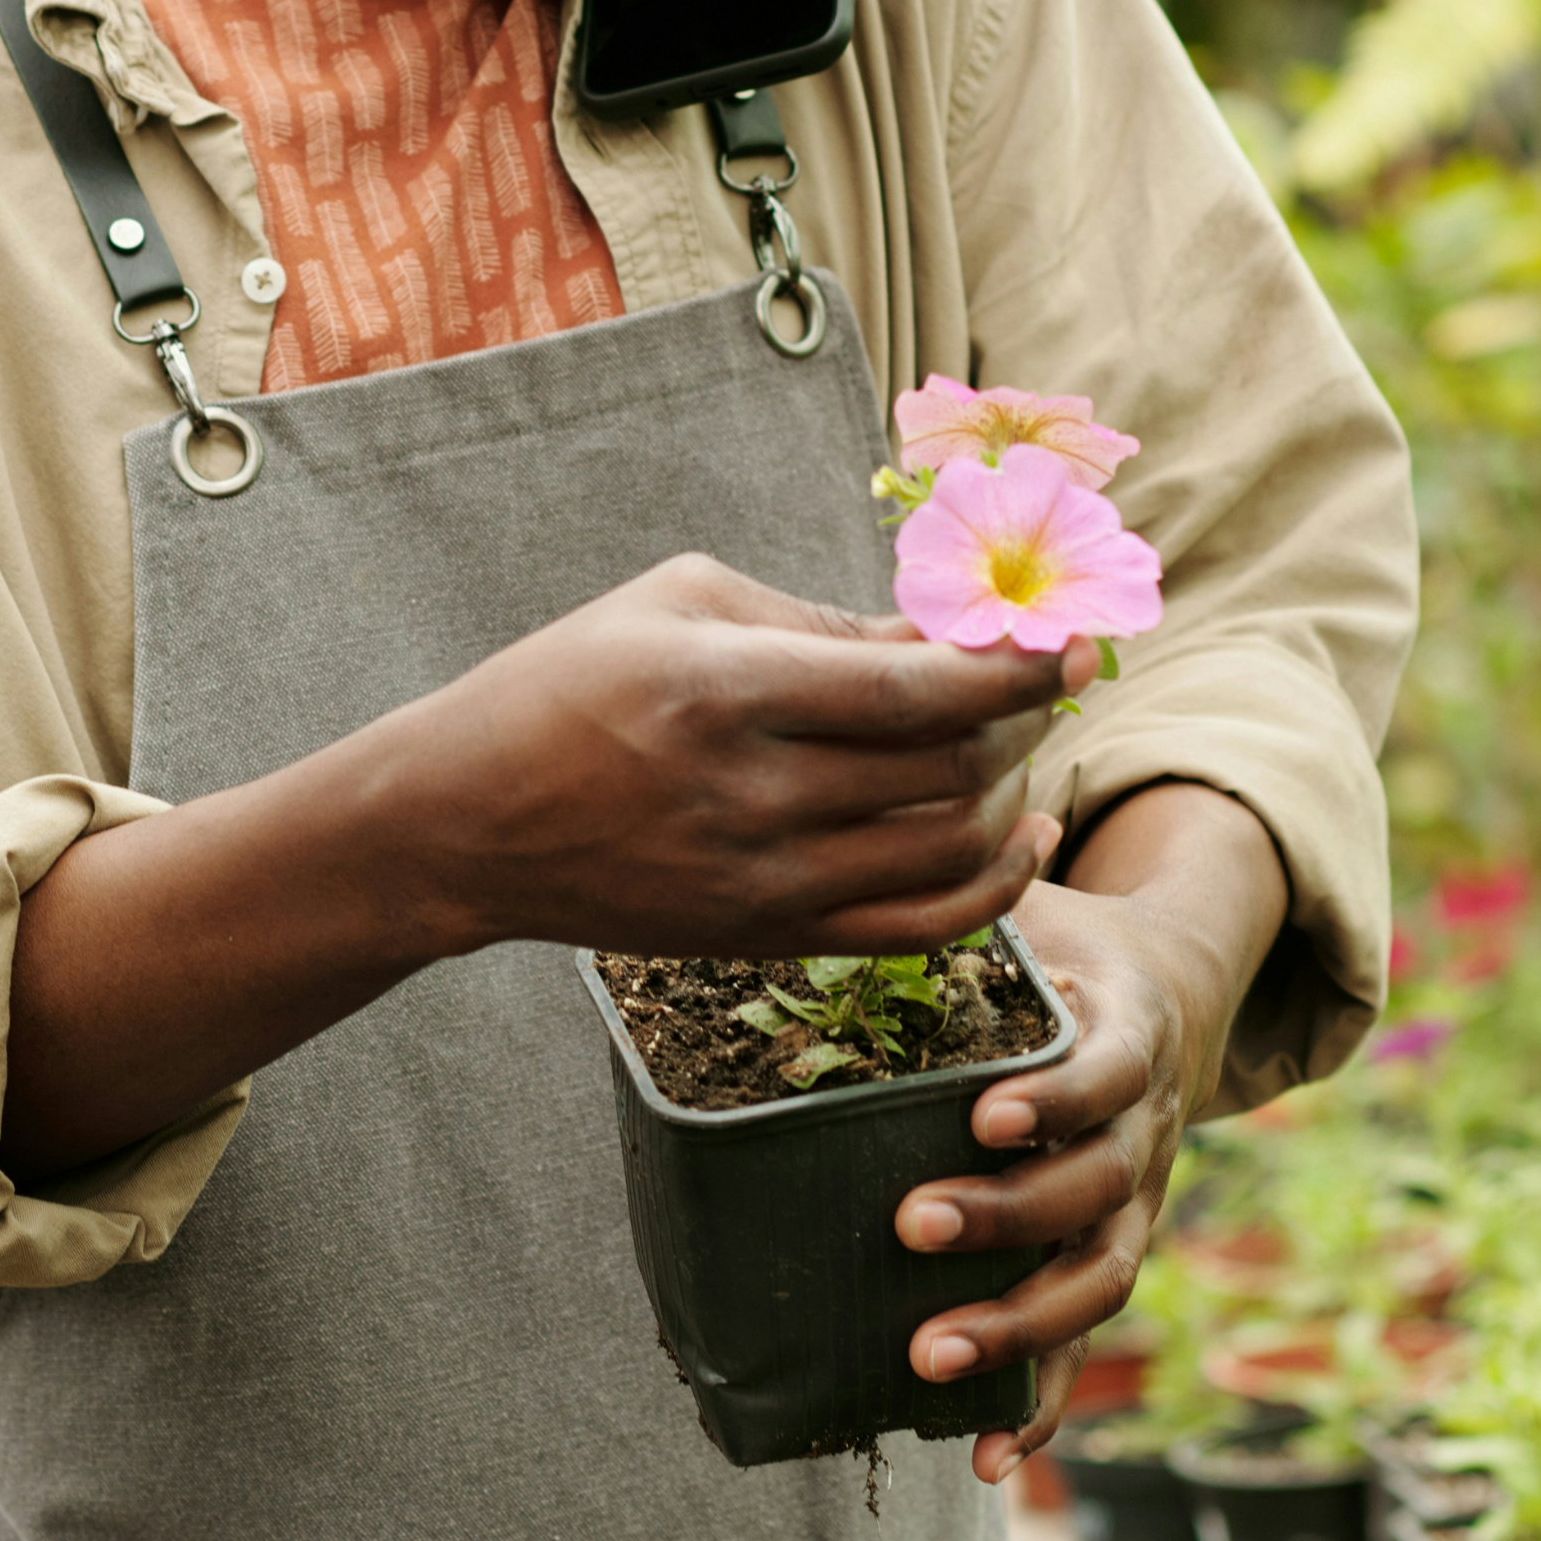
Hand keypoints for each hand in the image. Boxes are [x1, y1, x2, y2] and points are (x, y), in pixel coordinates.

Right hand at [389, 554, 1093, 963]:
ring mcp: (760, 881)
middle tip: (1038, 676)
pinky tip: (1017, 841)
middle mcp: (752, 795)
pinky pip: (914, 929)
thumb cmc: (570, 682)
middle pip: (946, 769)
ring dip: (1007, 794)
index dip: (1017, 668)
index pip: (918, 689)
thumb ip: (823, 619)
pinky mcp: (763, 937)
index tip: (1074, 642)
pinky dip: (988, 890)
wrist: (465, 821)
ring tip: (1013, 745)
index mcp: (728, 690)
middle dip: (1021, 717)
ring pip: (945, 851)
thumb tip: (951, 630)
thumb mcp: (682, 603)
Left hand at [889, 785, 1288, 1480]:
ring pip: (1098, 1280)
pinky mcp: (1109, 1255)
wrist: (1169, 986)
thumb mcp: (1039, 902)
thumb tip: (899, 835)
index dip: (1058, 1096)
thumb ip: (980, 890)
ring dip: (1020, 1327)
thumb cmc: (1068, 939)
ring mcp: (1137, 1203)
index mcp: (1134, 1032)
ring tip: (926, 1357)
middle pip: (1097, 1189)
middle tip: (911, 1223)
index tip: (986, 1111)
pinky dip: (1038, 1404)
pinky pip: (1084, 1345)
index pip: (1109, 1071)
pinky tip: (978, 1459)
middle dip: (1008, 1215)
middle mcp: (1150, 1128)